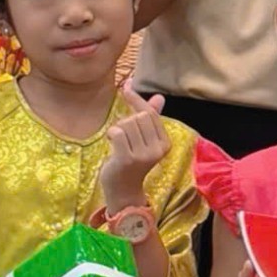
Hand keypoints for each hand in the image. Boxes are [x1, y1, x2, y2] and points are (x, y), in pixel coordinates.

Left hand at [99, 82, 167, 210]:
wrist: (123, 191)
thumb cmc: (131, 162)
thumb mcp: (143, 140)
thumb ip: (151, 118)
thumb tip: (159, 97)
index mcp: (165, 143)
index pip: (151, 114)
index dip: (136, 100)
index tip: (126, 86)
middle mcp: (157, 149)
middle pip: (138, 117)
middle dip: (126, 121)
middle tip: (123, 137)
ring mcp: (143, 155)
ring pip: (127, 123)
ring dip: (118, 129)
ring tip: (118, 143)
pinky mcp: (128, 159)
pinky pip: (118, 132)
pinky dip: (111, 134)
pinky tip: (112, 143)